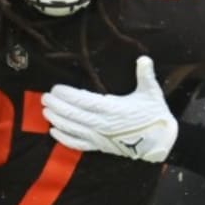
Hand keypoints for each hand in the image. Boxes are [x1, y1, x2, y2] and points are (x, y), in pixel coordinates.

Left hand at [41, 56, 176, 163]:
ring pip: (73, 129)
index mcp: (113, 110)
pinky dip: (65, 139)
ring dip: (57, 120)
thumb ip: (146, 75)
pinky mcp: (101, 146)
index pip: (84, 101)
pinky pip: (79, 144)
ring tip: (45, 111)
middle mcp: (103, 125)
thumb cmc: (155, 116)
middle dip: (57, 106)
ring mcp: (100, 137)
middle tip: (45, 98)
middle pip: (74, 115)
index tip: (56, 89)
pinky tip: (54, 132)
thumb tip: (144, 58)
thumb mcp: (152, 93)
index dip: (68, 96)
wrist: (160, 143)